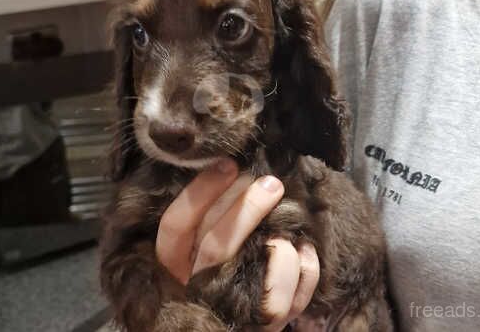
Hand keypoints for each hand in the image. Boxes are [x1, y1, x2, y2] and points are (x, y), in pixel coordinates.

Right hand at [156, 159, 319, 331]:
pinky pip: (292, 299)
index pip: (176, 225)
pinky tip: (304, 250)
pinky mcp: (265, 326)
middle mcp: (197, 289)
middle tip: (271, 183)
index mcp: (174, 263)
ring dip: (278, 246)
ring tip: (284, 231)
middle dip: (247, 208)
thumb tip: (237, 169)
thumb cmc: (213, 265)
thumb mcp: (196, 240)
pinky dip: (305, 270)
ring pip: (255, 276)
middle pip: (216, 246)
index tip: (229, 164)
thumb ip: (208, 213)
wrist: (224, 318)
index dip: (201, 191)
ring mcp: (233, 310)